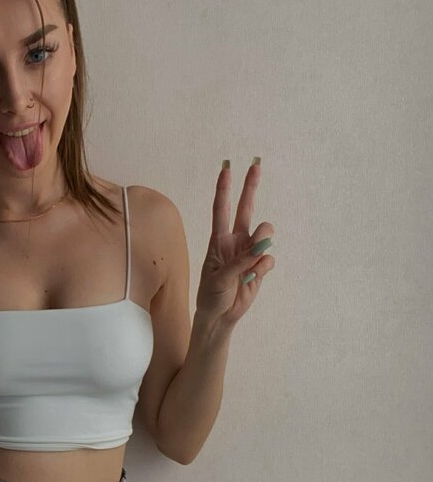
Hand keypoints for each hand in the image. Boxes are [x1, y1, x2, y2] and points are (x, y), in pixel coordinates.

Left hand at [194, 159, 275, 328]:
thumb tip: (261, 248)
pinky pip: (269, 259)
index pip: (222, 210)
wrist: (220, 316)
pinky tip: (253, 277)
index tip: (226, 169)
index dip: (224, 189)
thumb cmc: (212, 295)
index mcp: (218, 241)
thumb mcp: (220, 279)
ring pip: (264, 234)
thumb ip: (240, 262)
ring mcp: (249, 252)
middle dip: (250, 187)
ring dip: (262, 243)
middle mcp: (235, 241)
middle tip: (256, 165)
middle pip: (245, 208)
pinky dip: (263, 268)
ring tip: (253, 261)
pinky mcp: (260, 265)